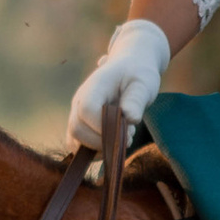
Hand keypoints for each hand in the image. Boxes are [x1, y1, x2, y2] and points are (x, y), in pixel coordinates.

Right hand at [68, 16, 172, 151]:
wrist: (130, 69)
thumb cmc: (137, 74)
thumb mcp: (144, 82)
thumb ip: (136, 99)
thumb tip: (129, 118)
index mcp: (93, 87)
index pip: (87, 111)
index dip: (105, 126)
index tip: (127, 129)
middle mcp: (80, 101)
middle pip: (77, 130)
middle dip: (103, 141)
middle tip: (128, 136)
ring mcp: (77, 114)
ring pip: (74, 142)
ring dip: (100, 148)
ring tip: (122, 136)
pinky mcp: (81, 126)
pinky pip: (79, 146)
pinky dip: (97, 150)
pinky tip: (115, 140)